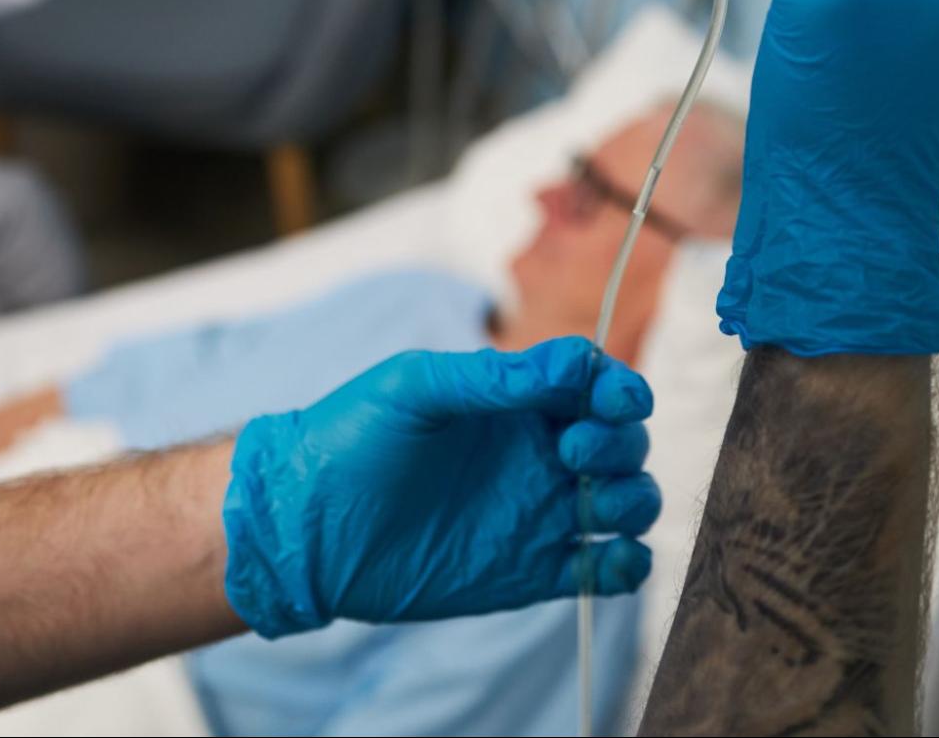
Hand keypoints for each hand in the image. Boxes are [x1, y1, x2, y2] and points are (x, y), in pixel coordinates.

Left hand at [222, 337, 658, 636]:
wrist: (305, 528)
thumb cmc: (351, 439)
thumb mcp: (416, 388)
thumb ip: (494, 378)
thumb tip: (575, 364)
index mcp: (514, 402)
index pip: (595, 385)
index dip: (618, 389)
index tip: (614, 400)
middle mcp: (537, 455)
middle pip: (622, 442)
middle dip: (619, 443)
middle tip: (569, 453)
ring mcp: (538, 515)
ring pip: (627, 504)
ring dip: (633, 499)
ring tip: (589, 503)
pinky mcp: (532, 573)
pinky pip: (605, 571)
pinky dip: (628, 566)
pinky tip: (610, 557)